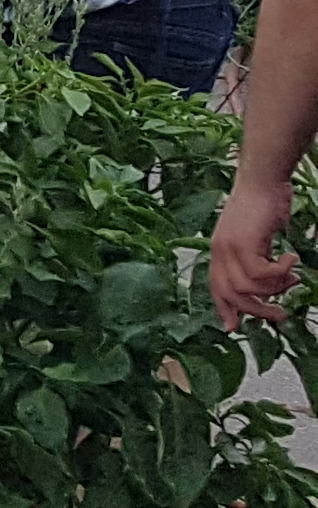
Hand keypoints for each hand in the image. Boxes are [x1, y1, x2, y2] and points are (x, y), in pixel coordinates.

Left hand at [210, 184, 300, 329]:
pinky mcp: (242, 242)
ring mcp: (228, 247)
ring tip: (291, 278)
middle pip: (232, 294)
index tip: (233, 327)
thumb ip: (254, 259)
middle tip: (280, 314)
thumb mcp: (254, 238)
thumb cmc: (263, 205)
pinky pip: (261, 272)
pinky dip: (280, 271)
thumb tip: (264, 283)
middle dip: (257, 309)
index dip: (224, 308)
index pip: (216, 287)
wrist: (262, 180)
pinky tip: (292, 259)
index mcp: (218, 251)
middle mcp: (219, 251)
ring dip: (274, 289)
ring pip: (248, 287)